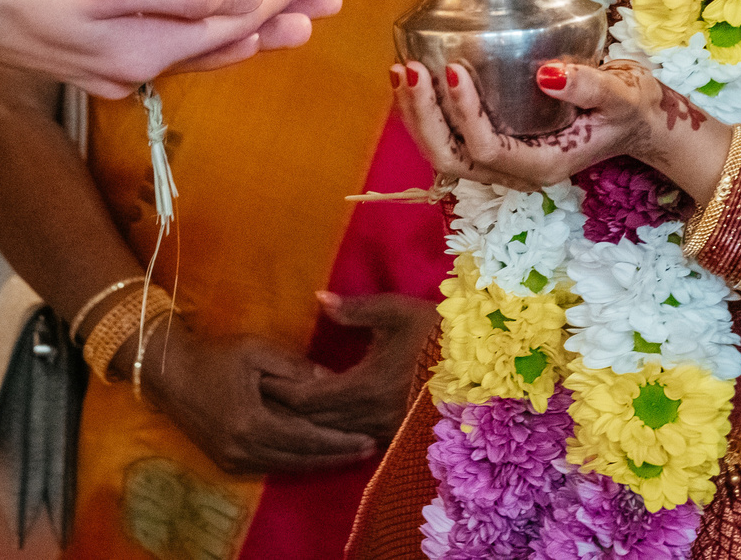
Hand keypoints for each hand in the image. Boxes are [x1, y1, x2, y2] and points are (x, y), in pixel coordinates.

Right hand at [0, 0, 338, 96]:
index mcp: (146, 47)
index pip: (238, 17)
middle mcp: (135, 64)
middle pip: (227, 36)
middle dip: (281, 10)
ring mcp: (110, 61)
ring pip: (199, 42)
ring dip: (248, 20)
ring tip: (291, 12)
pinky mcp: (87, 48)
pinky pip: (167, 40)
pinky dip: (203, 25)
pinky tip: (208, 22)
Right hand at [126, 324, 380, 476]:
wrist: (167, 372)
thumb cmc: (213, 355)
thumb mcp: (256, 351)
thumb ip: (294, 368)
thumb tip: (331, 380)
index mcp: (251, 423)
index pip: (306, 438)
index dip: (338, 441)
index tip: (367, 437)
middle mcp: (243, 450)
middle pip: (301, 460)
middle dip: (336, 455)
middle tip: (370, 448)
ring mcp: (234, 460)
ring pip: (288, 468)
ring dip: (320, 462)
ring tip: (351, 454)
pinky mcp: (228, 462)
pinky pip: (272, 467)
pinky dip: (298, 462)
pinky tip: (317, 456)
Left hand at [258, 293, 438, 446]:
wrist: (481, 365)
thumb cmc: (437, 333)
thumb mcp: (398, 311)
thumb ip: (356, 309)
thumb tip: (320, 299)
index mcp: (365, 386)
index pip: (307, 399)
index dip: (280, 392)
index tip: (259, 380)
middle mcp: (370, 417)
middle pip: (313, 423)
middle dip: (284, 411)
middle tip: (259, 397)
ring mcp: (384, 431)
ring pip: (332, 435)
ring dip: (306, 423)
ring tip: (282, 409)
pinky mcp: (396, 438)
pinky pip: (353, 440)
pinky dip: (331, 432)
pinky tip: (321, 421)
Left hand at [393, 58, 727, 191]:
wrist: (635, 122)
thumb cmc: (630, 107)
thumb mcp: (623, 94)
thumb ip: (590, 86)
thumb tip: (547, 74)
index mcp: (544, 164)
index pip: (488, 149)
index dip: (464, 114)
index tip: (455, 69)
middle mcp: (516, 171)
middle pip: (453, 159)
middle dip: (425, 117)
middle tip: (411, 70)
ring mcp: (503, 163)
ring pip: (444, 155)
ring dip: (417, 118)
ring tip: (401, 72)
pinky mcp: (496, 146)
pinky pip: (451, 140)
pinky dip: (426, 115)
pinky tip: (414, 82)